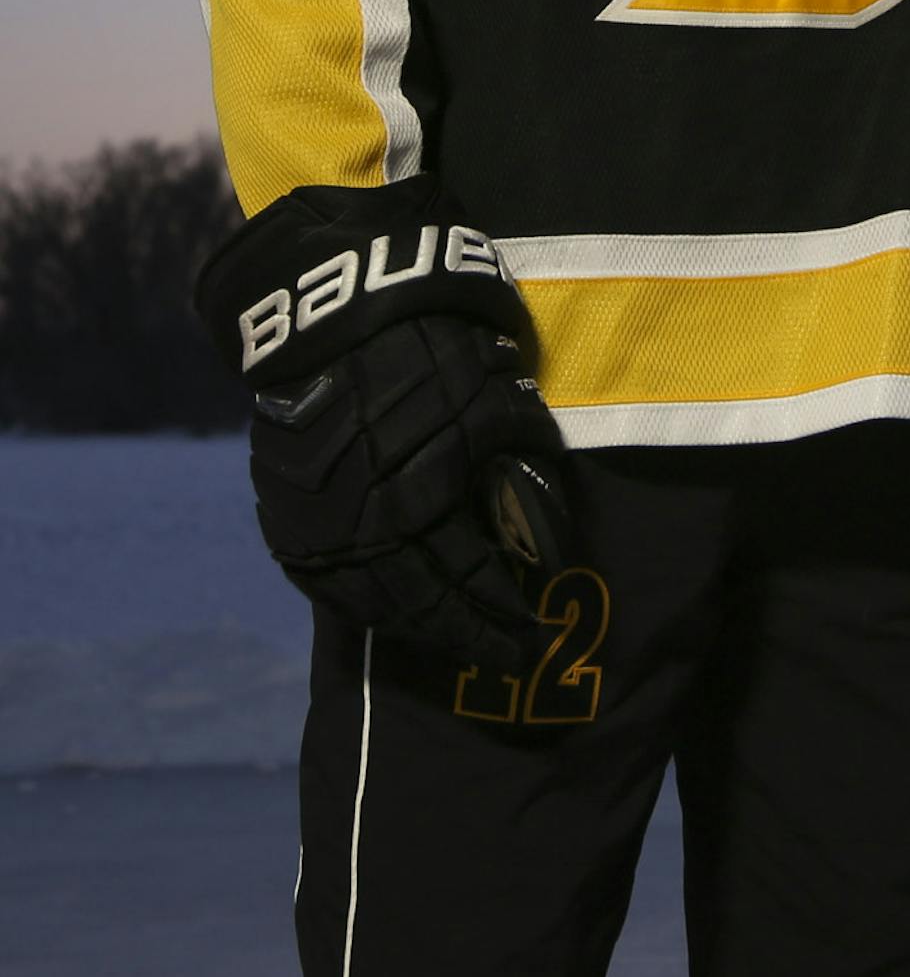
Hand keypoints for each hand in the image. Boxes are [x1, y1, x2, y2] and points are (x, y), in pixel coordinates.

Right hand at [252, 312, 570, 666]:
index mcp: (425, 506)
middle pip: (426, 608)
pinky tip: (393, 615)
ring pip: (375, 608)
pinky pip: (330, 589)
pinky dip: (368, 609)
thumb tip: (552, 517)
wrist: (335, 319)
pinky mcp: (290, 522)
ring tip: (456, 639)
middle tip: (506, 656)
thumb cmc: (432, 350)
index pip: (476, 582)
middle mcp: (370, 535)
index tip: (535, 634)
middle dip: (471, 636)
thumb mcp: (498, 399)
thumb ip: (525, 461)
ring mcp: (322, 534)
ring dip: (420, 630)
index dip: (507, 613)